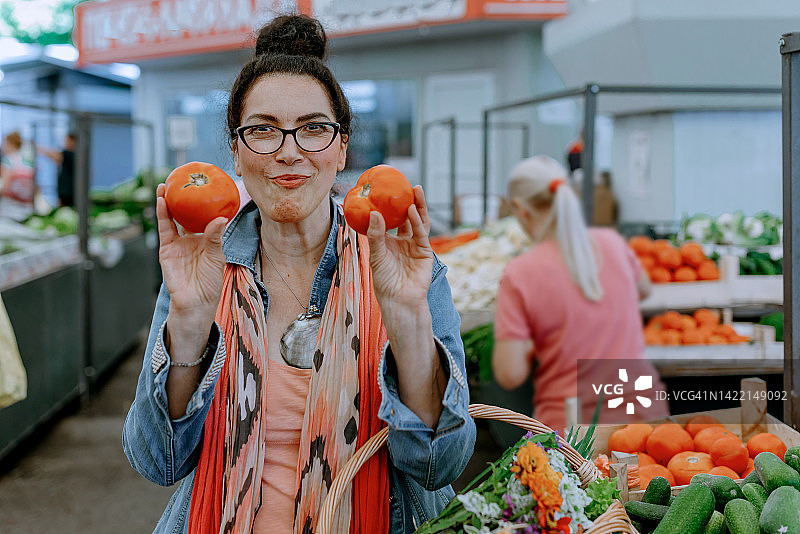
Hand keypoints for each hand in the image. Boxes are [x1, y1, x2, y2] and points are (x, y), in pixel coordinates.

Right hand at [155, 183, 227, 323]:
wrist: (196, 301)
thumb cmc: (210, 281)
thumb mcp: (217, 256)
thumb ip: (215, 237)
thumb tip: (221, 218)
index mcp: (205, 239)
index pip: (203, 217)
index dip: (202, 204)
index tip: (204, 186)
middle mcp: (190, 238)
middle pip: (184, 214)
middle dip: (182, 198)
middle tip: (182, 179)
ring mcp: (177, 243)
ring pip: (171, 218)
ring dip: (168, 201)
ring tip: (166, 184)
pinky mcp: (166, 249)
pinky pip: (164, 228)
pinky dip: (162, 214)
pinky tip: (162, 200)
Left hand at [366, 185, 433, 310]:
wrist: (399, 300)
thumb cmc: (384, 281)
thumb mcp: (376, 256)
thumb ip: (376, 235)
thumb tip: (373, 213)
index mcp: (388, 242)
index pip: (389, 220)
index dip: (389, 206)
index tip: (385, 190)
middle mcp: (403, 241)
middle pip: (406, 217)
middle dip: (407, 201)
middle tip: (405, 184)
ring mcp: (415, 245)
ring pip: (417, 221)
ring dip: (418, 206)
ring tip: (416, 190)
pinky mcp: (425, 251)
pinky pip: (421, 233)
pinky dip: (417, 221)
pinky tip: (413, 210)